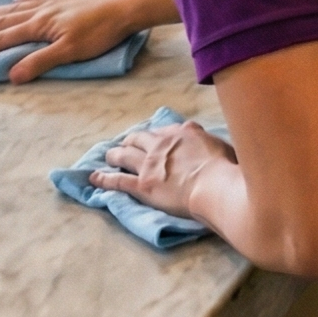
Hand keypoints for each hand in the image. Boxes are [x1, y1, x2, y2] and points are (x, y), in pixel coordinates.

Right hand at [0, 0, 146, 84]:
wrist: (123, 8)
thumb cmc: (98, 33)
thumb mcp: (69, 52)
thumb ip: (39, 63)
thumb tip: (10, 76)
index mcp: (38, 25)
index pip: (2, 39)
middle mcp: (40, 12)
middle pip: (2, 20)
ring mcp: (51, 5)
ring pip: (14, 8)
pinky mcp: (63, 2)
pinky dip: (21, 1)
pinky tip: (17, 0)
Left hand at [92, 117, 236, 218]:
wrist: (212, 185)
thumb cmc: (224, 167)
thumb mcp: (220, 143)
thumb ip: (207, 139)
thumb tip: (205, 140)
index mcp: (182, 133)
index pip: (164, 131)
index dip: (155, 135)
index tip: (153, 138)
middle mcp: (162, 144)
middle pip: (140, 138)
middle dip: (131, 140)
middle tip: (126, 144)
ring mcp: (150, 165)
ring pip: (125, 155)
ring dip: (115, 154)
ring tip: (109, 155)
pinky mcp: (142, 185)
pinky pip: (118, 180)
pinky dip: (104, 178)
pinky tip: (93, 178)